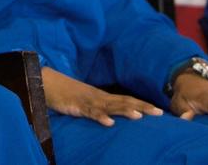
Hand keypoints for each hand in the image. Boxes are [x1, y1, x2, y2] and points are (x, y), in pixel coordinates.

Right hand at [40, 67, 162, 126]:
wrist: (48, 83)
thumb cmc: (68, 94)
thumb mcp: (86, 103)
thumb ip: (99, 108)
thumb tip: (113, 117)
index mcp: (103, 97)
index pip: (127, 100)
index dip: (143, 104)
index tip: (159, 111)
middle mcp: (99, 97)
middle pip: (124, 101)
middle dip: (142, 107)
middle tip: (159, 113)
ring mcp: (89, 101)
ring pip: (110, 106)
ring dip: (125, 110)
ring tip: (139, 116)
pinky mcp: (77, 106)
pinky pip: (91, 113)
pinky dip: (100, 117)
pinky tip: (109, 123)